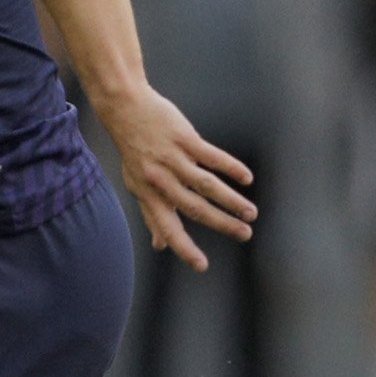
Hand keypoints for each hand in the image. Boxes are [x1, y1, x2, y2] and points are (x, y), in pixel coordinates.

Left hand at [95, 84, 254, 270]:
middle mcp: (159, 180)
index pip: (168, 227)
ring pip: (206, 185)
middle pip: (194, 208)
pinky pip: (212, 157)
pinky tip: (246, 179)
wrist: (125, 110)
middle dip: (221, 224)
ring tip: (251, 213)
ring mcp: (172, 159)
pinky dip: (231, 168)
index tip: (202, 266)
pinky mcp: (184, 139)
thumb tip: (160, 245)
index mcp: (149, 194)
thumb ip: (153, 215)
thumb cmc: (135, 152)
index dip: (183, 248)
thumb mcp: (138, 185)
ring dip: (231, 200)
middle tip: (245, 235)